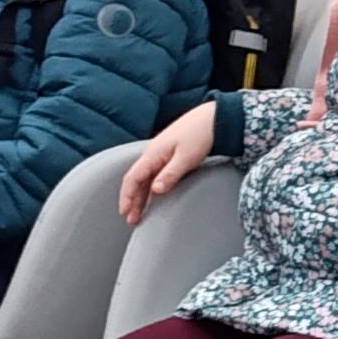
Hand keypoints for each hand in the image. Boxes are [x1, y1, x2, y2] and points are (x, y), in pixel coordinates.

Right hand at [118, 101, 223, 224]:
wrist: (212, 118)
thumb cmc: (200, 135)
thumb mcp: (186, 157)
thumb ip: (170, 174)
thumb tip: (155, 190)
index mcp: (153, 154)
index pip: (133, 178)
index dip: (127, 196)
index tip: (125, 212)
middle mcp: (153, 155)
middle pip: (136, 181)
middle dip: (132, 201)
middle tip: (131, 220)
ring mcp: (160, 155)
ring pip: (145, 179)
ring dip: (141, 196)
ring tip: (139, 214)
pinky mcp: (168, 156)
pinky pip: (154, 175)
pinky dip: (150, 188)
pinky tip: (152, 197)